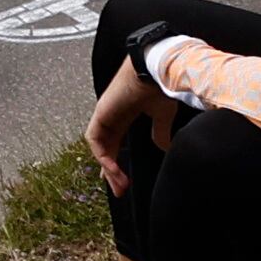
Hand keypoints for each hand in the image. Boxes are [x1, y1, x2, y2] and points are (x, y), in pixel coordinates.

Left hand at [87, 60, 177, 193]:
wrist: (158, 71)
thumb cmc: (161, 86)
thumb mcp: (162, 115)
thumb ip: (160, 132)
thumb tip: (165, 147)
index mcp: (126, 113)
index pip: (115, 141)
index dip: (116, 160)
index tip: (121, 179)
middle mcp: (112, 114)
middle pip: (106, 148)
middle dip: (111, 171)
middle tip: (120, 189)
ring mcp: (104, 113)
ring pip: (99, 147)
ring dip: (108, 168)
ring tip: (120, 185)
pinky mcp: (100, 113)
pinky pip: (95, 140)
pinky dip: (103, 156)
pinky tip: (114, 170)